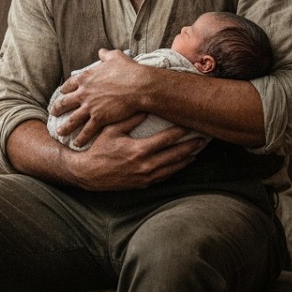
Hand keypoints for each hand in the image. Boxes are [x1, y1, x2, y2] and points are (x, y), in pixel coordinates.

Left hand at [52, 49, 150, 148]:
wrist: (139, 86)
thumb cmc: (129, 70)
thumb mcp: (116, 57)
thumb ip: (106, 55)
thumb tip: (102, 51)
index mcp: (85, 78)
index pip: (69, 85)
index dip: (64, 91)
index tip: (61, 94)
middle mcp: (83, 92)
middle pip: (64, 102)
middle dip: (57, 108)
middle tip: (53, 113)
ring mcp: (90, 106)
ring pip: (72, 120)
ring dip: (65, 127)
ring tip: (60, 132)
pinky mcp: (99, 118)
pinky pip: (86, 130)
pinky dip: (81, 138)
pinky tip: (77, 144)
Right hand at [66, 119, 202, 190]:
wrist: (88, 173)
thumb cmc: (98, 149)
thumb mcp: (111, 130)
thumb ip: (130, 119)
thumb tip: (146, 107)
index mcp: (139, 150)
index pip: (167, 139)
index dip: (181, 131)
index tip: (190, 123)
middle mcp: (145, 165)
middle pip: (175, 155)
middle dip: (190, 146)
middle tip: (202, 138)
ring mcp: (145, 176)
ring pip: (173, 168)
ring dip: (186, 159)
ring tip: (196, 151)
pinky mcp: (143, 184)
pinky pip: (164, 177)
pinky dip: (175, 170)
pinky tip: (181, 164)